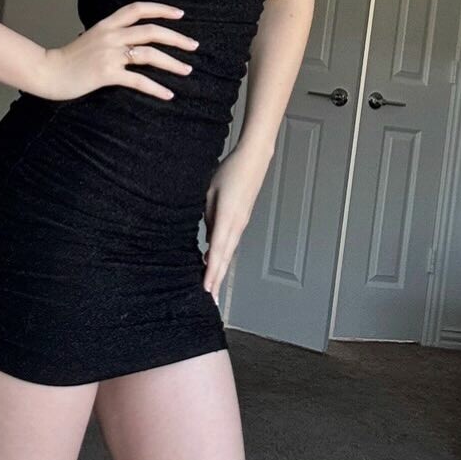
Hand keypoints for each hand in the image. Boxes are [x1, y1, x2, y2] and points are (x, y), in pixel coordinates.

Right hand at [37, 1, 199, 102]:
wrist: (48, 71)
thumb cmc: (70, 58)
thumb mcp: (92, 37)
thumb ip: (112, 34)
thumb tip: (133, 38)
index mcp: (107, 24)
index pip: (138, 9)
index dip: (161, 9)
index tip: (180, 14)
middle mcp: (111, 35)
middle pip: (152, 31)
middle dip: (177, 38)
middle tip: (194, 45)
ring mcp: (109, 54)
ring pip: (149, 54)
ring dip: (172, 63)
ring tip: (187, 70)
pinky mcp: (106, 74)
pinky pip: (138, 80)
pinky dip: (156, 88)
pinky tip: (168, 94)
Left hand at [202, 147, 267, 300]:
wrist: (253, 161)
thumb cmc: (230, 172)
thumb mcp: (209, 192)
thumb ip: (207, 216)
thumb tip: (208, 238)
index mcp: (227, 219)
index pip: (217, 251)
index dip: (212, 272)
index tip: (207, 289)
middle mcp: (236, 226)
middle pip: (225, 258)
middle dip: (217, 279)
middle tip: (211, 298)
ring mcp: (241, 223)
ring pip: (228, 252)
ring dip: (220, 269)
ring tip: (212, 286)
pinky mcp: (242, 219)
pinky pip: (231, 242)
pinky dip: (223, 255)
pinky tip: (216, 260)